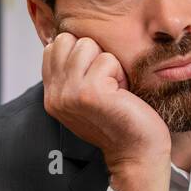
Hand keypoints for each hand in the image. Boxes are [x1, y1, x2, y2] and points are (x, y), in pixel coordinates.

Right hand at [42, 31, 170, 190]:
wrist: (138, 152)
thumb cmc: (120, 120)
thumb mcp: (87, 94)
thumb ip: (73, 72)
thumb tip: (68, 37)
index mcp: (52, 94)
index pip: (55, 46)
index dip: (82, 54)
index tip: (97, 79)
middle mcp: (55, 95)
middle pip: (69, 40)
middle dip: (94, 54)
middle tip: (108, 83)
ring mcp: (69, 94)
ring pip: (87, 45)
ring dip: (108, 63)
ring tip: (115, 89)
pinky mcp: (89, 93)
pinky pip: (107, 59)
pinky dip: (121, 73)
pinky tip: (123, 95)